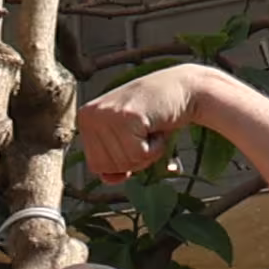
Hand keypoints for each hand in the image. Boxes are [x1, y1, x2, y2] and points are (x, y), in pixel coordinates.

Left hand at [69, 67, 228, 187]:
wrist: (184, 88)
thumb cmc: (155, 115)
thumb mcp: (126, 137)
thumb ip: (113, 159)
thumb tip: (108, 179)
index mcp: (84, 118)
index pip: (96, 166)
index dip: (122, 160)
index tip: (135, 137)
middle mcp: (89, 115)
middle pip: (108, 167)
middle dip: (133, 157)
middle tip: (145, 132)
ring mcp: (106, 115)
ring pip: (124, 162)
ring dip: (146, 152)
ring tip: (150, 127)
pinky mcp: (126, 116)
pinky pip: (140, 154)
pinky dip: (156, 148)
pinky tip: (156, 126)